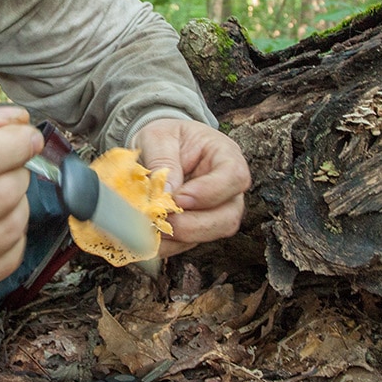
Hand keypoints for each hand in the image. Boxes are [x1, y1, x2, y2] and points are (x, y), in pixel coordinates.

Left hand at [131, 118, 249, 257]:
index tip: (179, 198)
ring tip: (150, 227)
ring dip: (179, 237)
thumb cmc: (165, 138)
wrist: (157, 148)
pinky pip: (188, 244)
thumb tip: (166, 193)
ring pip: (211, 235)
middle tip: (162, 219)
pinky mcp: (198, 227)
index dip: (209, 193)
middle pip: (228, 217)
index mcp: (225, 156)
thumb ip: (163, 161)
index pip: (234, 177)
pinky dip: (167, 244)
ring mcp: (216, 211)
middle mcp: (228, 189)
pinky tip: (147, 236)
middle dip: (193, 225)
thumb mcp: (159, 137)